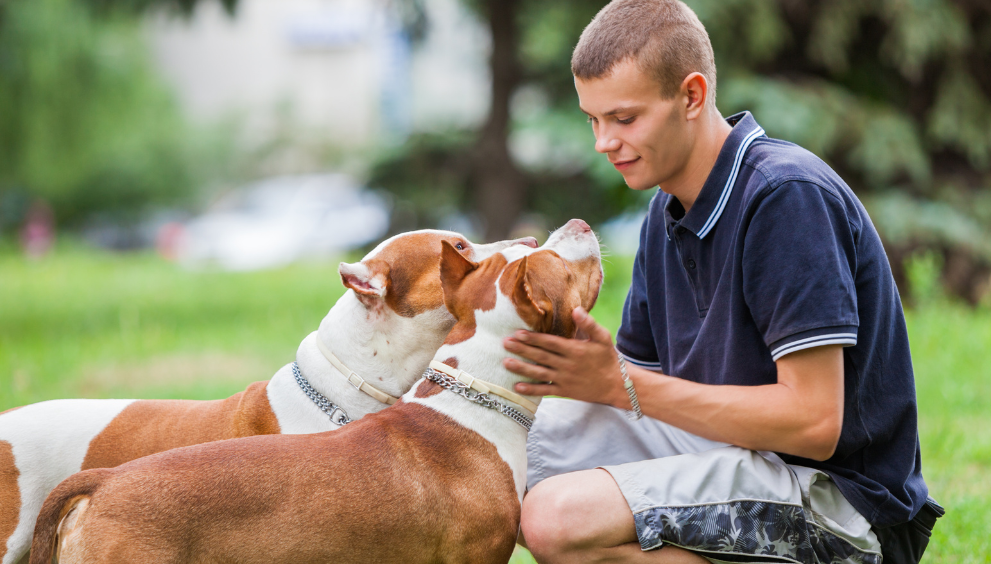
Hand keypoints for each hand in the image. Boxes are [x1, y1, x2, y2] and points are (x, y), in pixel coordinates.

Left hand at [503, 307, 628, 407]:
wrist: (617, 385)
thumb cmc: (608, 358)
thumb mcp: (602, 338)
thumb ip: (588, 324)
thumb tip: (576, 309)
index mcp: (574, 350)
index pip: (550, 342)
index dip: (533, 338)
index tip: (518, 333)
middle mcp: (567, 365)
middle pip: (541, 356)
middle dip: (522, 350)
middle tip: (505, 343)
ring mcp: (565, 379)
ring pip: (539, 373)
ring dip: (522, 368)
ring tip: (505, 363)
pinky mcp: (565, 391)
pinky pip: (545, 391)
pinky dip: (531, 390)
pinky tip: (517, 387)